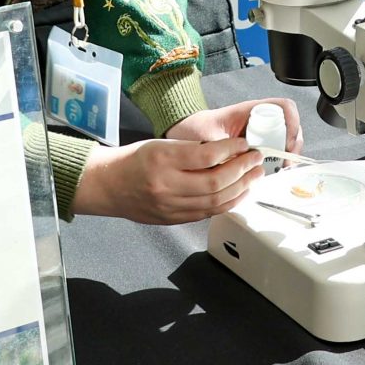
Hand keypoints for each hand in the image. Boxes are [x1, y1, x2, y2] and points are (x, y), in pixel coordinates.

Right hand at [76, 135, 260, 223]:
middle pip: (215, 182)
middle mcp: (166, 185)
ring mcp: (169, 206)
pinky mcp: (173, 220)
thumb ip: (191, 149)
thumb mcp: (160, 145)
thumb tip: (228, 152)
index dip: (231, 149)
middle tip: (257, 159)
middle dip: (243, 170)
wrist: (108, 185)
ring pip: (215, 202)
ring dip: (241, 188)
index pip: (207, 155)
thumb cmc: (134, 160)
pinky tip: (239, 193)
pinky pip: (207, 213)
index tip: (244, 144)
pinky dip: (228, 203)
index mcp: (162, 159)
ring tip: (255, 176)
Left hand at [169, 97, 302, 155]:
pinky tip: (270, 171)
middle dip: (293, 145)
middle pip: (290, 126)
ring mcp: (259, 131)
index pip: (284, 107)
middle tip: (285, 163)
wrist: (186, 133)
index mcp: (250, 110)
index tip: (286, 143)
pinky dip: (276, 161)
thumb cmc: (196, 128)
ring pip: (284, 139)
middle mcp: (259, 118)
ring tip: (278, 168)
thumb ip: (221, 149)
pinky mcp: (256, 145)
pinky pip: (274, 151)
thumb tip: (238, 162)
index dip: (292, 123)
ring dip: (286, 155)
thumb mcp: (208, 136)